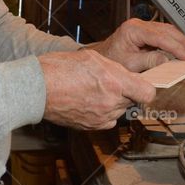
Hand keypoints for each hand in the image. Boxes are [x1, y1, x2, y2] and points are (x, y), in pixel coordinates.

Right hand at [38, 49, 156, 130]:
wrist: (36, 88)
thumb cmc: (59, 68)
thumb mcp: (92, 57)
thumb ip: (115, 69)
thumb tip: (127, 76)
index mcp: (114, 82)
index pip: (148, 93)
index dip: (145, 87)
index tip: (140, 83)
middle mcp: (111, 102)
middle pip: (132, 100)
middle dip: (125, 91)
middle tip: (108, 82)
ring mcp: (102, 117)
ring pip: (119, 109)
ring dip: (113, 101)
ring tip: (93, 90)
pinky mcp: (92, 127)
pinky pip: (107, 119)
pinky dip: (102, 112)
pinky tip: (88, 101)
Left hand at [95, 18, 184, 72]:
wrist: (102, 58)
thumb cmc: (111, 60)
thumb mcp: (130, 64)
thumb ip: (150, 61)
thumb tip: (169, 60)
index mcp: (133, 30)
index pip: (161, 37)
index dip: (177, 47)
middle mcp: (138, 25)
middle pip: (168, 30)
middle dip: (184, 43)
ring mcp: (143, 27)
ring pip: (169, 31)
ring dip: (182, 42)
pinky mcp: (146, 32)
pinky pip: (165, 34)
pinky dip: (176, 43)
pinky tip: (183, 51)